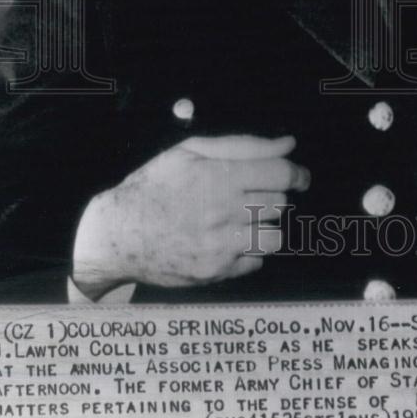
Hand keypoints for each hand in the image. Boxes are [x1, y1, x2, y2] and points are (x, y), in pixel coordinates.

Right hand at [72, 134, 308, 298]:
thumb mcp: (190, 151)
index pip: (281, 175)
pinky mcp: (215, 273)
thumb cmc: (154, 185)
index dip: (296, 173)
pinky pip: (255, 262)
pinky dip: (249, 251)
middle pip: (279, 204)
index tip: (299, 176)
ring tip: (244, 219)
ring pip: (275, 236)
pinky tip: (228, 240)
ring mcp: (220, 247)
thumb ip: (243, 145)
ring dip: (265, 225)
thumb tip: (288, 144)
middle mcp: (223, 213)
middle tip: (252, 195)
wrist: (117, 234)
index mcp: (218, 177)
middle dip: (272, 196)